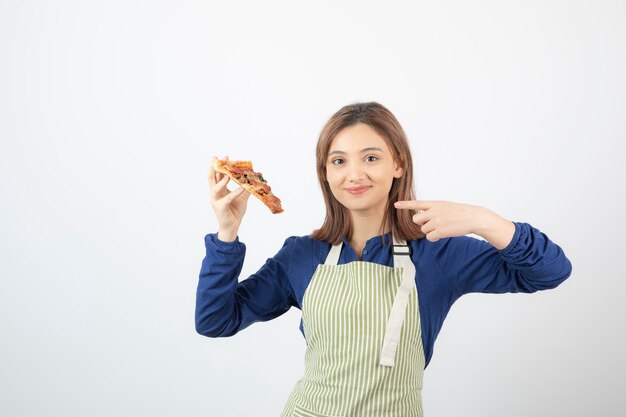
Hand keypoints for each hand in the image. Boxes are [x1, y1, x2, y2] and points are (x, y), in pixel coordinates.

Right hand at [208, 156, 250, 241]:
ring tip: (229, 173)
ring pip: (216, 187)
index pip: (217, 175)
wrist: (232, 226)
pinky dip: (235, 192)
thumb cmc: (235, 212)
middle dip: (216, 167)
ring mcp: (215, 200)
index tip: (225, 157)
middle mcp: (215, 193)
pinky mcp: (220, 207)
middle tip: (221, 158)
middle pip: (212, 177)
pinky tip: (242, 188)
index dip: (220, 166)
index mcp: (219, 190)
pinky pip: (228, 197)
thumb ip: (245, 189)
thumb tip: (253, 179)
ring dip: (222, 179)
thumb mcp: (242, 198)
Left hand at [394, 200, 514, 248]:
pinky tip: (443, 234)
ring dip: (430, 231)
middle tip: (432, 224)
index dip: (406, 205)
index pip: (417, 203)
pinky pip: (430, 237)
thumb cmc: (460, 213)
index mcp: (435, 204)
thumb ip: (433, 210)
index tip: (396, 204)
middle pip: (416, 219)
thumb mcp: (446, 206)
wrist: (473, 218)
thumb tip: (422, 219)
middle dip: (421, 224)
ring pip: (423, 230)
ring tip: (442, 228)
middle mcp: (434, 211)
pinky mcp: (440, 230)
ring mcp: (437, 221)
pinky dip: (435, 238)